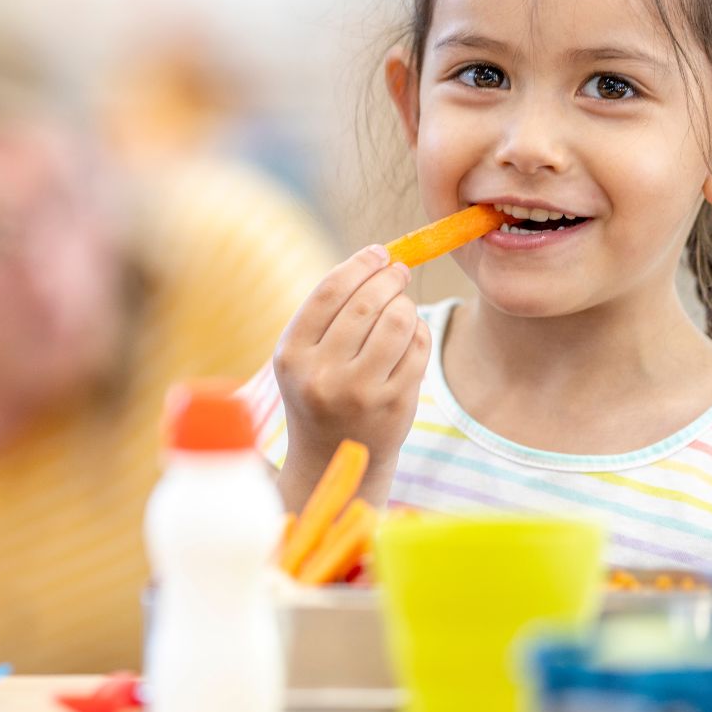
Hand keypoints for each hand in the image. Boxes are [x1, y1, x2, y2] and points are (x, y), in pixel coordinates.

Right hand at [273, 244, 429, 511]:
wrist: (332, 458)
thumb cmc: (320, 391)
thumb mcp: (304, 357)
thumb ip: (329, 312)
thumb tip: (378, 258)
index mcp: (291, 356)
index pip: (329, 292)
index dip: (358, 265)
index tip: (378, 253)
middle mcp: (322, 375)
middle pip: (366, 304)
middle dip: (389, 278)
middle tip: (399, 271)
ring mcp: (360, 393)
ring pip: (398, 321)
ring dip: (405, 304)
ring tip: (402, 305)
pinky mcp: (394, 404)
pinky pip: (418, 347)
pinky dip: (419, 331)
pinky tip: (410, 334)